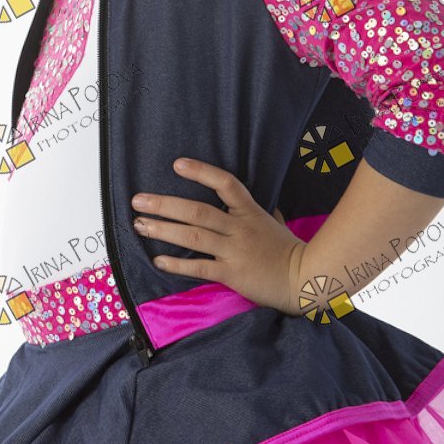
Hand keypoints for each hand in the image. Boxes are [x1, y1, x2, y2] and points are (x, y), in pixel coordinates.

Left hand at [131, 157, 306, 316]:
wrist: (305, 279)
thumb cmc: (289, 249)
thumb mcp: (275, 222)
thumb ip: (262, 212)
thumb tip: (257, 206)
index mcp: (249, 210)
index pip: (225, 183)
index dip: (201, 172)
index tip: (177, 164)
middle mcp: (239, 227)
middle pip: (197, 211)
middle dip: (165, 205)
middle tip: (138, 200)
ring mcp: (235, 250)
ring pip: (193, 237)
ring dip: (164, 230)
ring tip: (140, 225)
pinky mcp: (233, 274)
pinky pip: (200, 267)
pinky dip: (178, 264)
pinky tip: (159, 260)